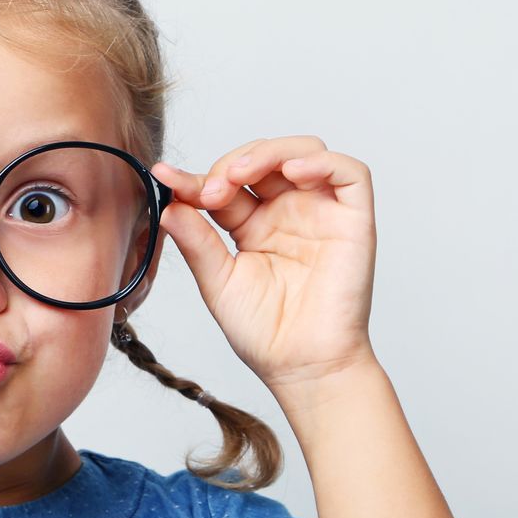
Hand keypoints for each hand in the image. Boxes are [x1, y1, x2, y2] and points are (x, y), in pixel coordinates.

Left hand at [150, 136, 377, 391]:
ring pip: (304, 152)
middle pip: (263, 158)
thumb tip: (168, 204)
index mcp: (252, 225)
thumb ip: (196, 241)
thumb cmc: (264, 332)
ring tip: (238, 175)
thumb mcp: (217, 281)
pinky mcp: (353, 220)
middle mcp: (287, 212)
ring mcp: (320, 213)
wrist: (301, 366)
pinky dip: (321, 162)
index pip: (225, 185)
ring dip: (268, 152)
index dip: (194, 177)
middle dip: (230, 163)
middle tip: (209, 189)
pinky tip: (292, 172)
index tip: (165, 176)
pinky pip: (350, 173)